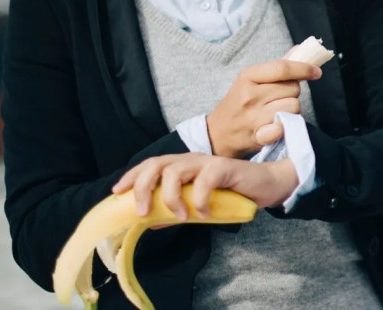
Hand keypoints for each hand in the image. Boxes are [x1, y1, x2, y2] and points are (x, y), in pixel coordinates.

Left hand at [112, 153, 297, 220]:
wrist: (266, 186)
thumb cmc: (231, 195)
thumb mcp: (197, 205)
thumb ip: (175, 211)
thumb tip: (149, 222)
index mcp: (181, 166)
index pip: (150, 165)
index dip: (132, 176)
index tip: (117, 192)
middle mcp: (191, 160)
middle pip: (157, 164)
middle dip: (143, 186)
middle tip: (142, 211)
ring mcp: (207, 162)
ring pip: (176, 170)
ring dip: (171, 196)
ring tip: (179, 216)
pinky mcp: (225, 167)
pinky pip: (205, 180)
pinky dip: (200, 199)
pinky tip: (204, 213)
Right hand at [207, 60, 320, 157]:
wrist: (217, 134)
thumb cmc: (237, 104)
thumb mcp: (250, 80)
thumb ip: (277, 66)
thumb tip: (301, 48)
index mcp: (248, 76)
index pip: (282, 68)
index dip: (303, 68)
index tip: (316, 72)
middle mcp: (250, 94)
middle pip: (293, 88)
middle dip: (292, 93)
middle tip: (280, 99)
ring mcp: (254, 116)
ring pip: (294, 106)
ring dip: (291, 110)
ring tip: (278, 112)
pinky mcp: (258, 135)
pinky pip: (285, 126)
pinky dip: (284, 126)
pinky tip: (276, 125)